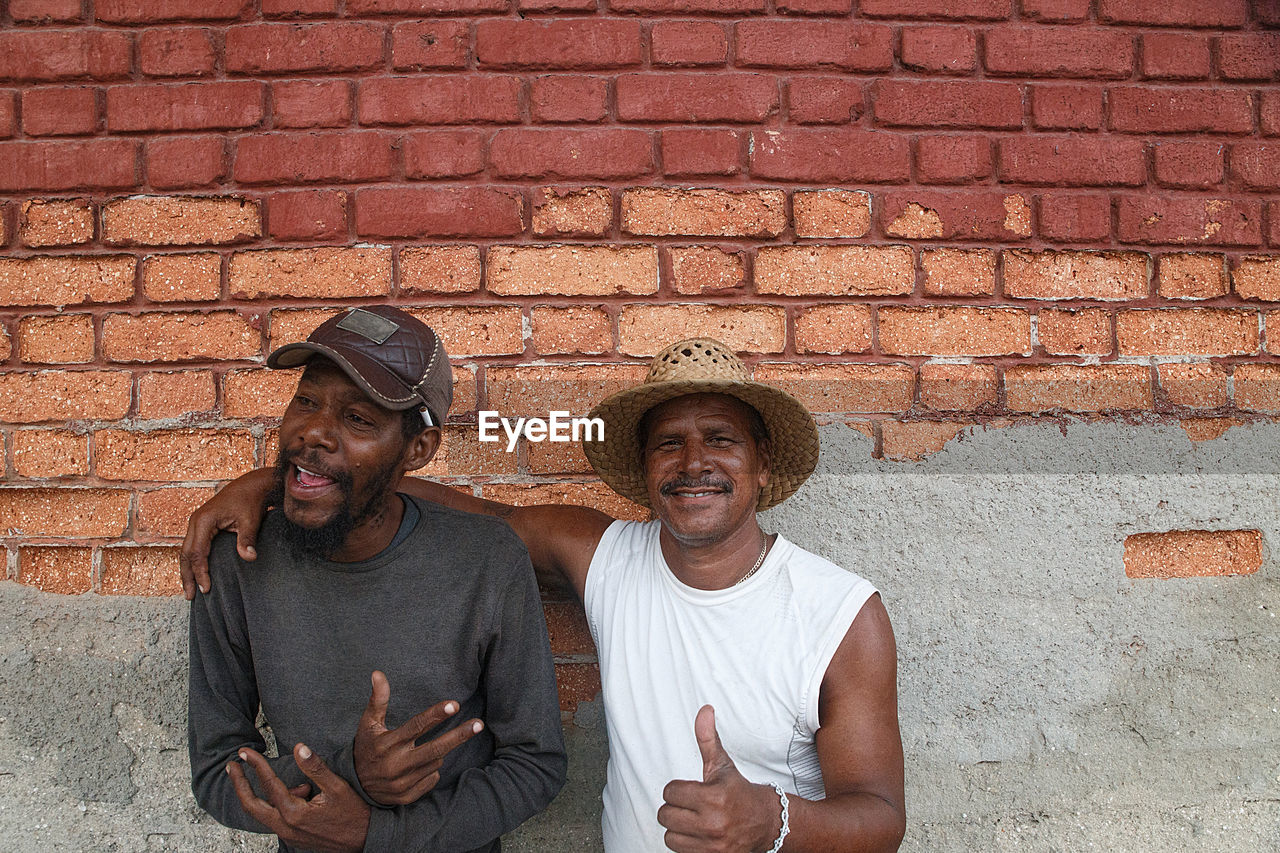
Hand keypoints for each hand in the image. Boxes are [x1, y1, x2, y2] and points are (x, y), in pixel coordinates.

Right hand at [181, 468, 273, 598]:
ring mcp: (196, 523)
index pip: (196, 552)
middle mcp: (195, 522)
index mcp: (203, 520)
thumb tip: (250, 558)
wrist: (251, 486)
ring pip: (186, 551)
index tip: (206, 588)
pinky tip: (196, 573)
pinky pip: (192, 546)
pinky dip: (192, 561)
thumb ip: (247, 539)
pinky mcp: (201, 525)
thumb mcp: (250, 520)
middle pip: (185, 554)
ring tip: (189, 590)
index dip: (200, 572)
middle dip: (187, 576)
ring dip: (187, 570)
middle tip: (191, 596)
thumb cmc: (250, 501)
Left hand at [228, 744, 370, 852]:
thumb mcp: (337, 787)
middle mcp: (286, 827)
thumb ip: (315, 768)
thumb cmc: (354, 814)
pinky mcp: (292, 838)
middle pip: (251, 805)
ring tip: (283, 779)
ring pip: (262, 813)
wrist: (365, 840)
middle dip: (239, 785)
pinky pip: (275, 819)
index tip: (245, 752)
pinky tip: (298, 793)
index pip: (268, 785)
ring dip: (258, 794)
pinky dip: (276, 804)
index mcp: (294, 813)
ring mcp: (287, 835)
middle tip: (232, 766)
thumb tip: (299, 748)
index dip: (255, 765)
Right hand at [353, 670, 484, 805]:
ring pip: (436, 762)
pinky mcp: (407, 796)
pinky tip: (418, 767)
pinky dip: (431, 770)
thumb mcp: (368, 724)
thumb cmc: (366, 748)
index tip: (455, 704)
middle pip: (435, 748)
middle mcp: (396, 764)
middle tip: (479, 724)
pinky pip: (432, 778)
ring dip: (437, 753)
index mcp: (388, 743)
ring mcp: (402, 782)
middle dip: (459, 735)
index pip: (416, 726)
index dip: (436, 715)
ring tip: (421, 750)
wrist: (355, 789)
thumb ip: (378, 700)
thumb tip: (377, 673)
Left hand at [658, 706, 781, 852]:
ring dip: (678, 829)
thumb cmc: (738, 791)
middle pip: (665, 815)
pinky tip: (699, 834)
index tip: (691, 790)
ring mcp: (712, 844)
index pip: (670, 792)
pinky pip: (679, 852)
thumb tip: (704, 710)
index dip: (678, 789)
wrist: (765, 823)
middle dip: (675, 808)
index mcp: (713, 797)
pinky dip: (685, 843)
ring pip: (669, 836)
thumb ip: (708, 739)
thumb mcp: (722, 765)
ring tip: (695, 820)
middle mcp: (712, 823)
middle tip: (691, 805)